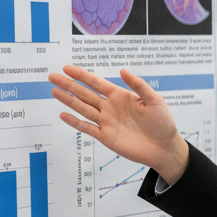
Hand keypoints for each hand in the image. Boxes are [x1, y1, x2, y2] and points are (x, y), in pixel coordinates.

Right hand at [50, 65, 189, 183]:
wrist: (164, 148)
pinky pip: (87, 128)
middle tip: (53, 76)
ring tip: (54, 90)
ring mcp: (107, 122)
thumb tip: (123, 70)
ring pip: (83, 108)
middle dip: (69, 85)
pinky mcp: (106, 136)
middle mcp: (111, 107)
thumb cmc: (163, 123)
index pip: (97, 83)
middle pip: (85, 94)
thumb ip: (139, 85)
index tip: (67, 68)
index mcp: (121, 96)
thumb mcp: (154, 100)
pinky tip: (63, 114)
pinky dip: (75, 122)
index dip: (82, 75)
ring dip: (68, 100)